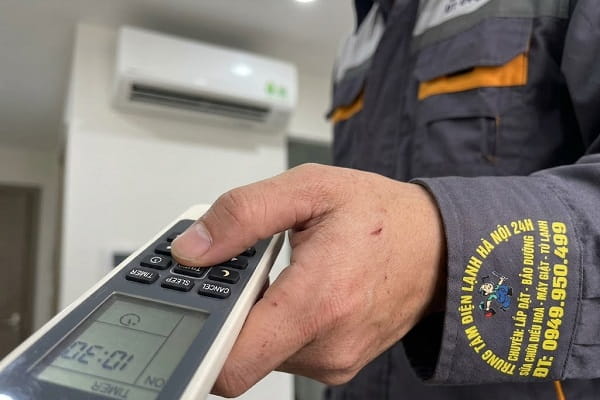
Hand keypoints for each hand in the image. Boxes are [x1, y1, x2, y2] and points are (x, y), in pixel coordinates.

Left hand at [171, 164, 445, 396]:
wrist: (437, 246)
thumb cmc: (382, 216)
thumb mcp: (309, 189)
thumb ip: (243, 214)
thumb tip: (193, 248)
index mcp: (318, 301)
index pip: (232, 361)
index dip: (197, 338)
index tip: (189, 309)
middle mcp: (327, 344)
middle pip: (239, 354)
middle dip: (228, 312)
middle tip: (245, 268)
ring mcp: (334, 360)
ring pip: (261, 353)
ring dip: (255, 316)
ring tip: (279, 274)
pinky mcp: (337, 362)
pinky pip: (285, 351)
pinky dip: (277, 323)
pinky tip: (294, 289)